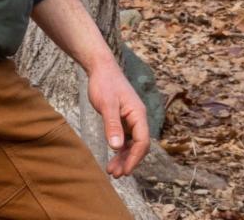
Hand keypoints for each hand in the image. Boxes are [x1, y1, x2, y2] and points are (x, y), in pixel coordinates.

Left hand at [86, 61, 149, 176]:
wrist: (100, 68)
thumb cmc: (104, 83)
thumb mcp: (107, 105)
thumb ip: (112, 125)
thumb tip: (117, 147)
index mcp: (138, 114)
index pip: (142, 141)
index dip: (135, 158)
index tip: (125, 171)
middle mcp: (137, 118)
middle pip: (138, 146)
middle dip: (128, 161)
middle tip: (116, 174)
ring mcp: (131, 119)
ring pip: (131, 144)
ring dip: (123, 157)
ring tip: (111, 171)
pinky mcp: (123, 119)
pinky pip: (124, 138)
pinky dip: (119, 149)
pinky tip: (112, 157)